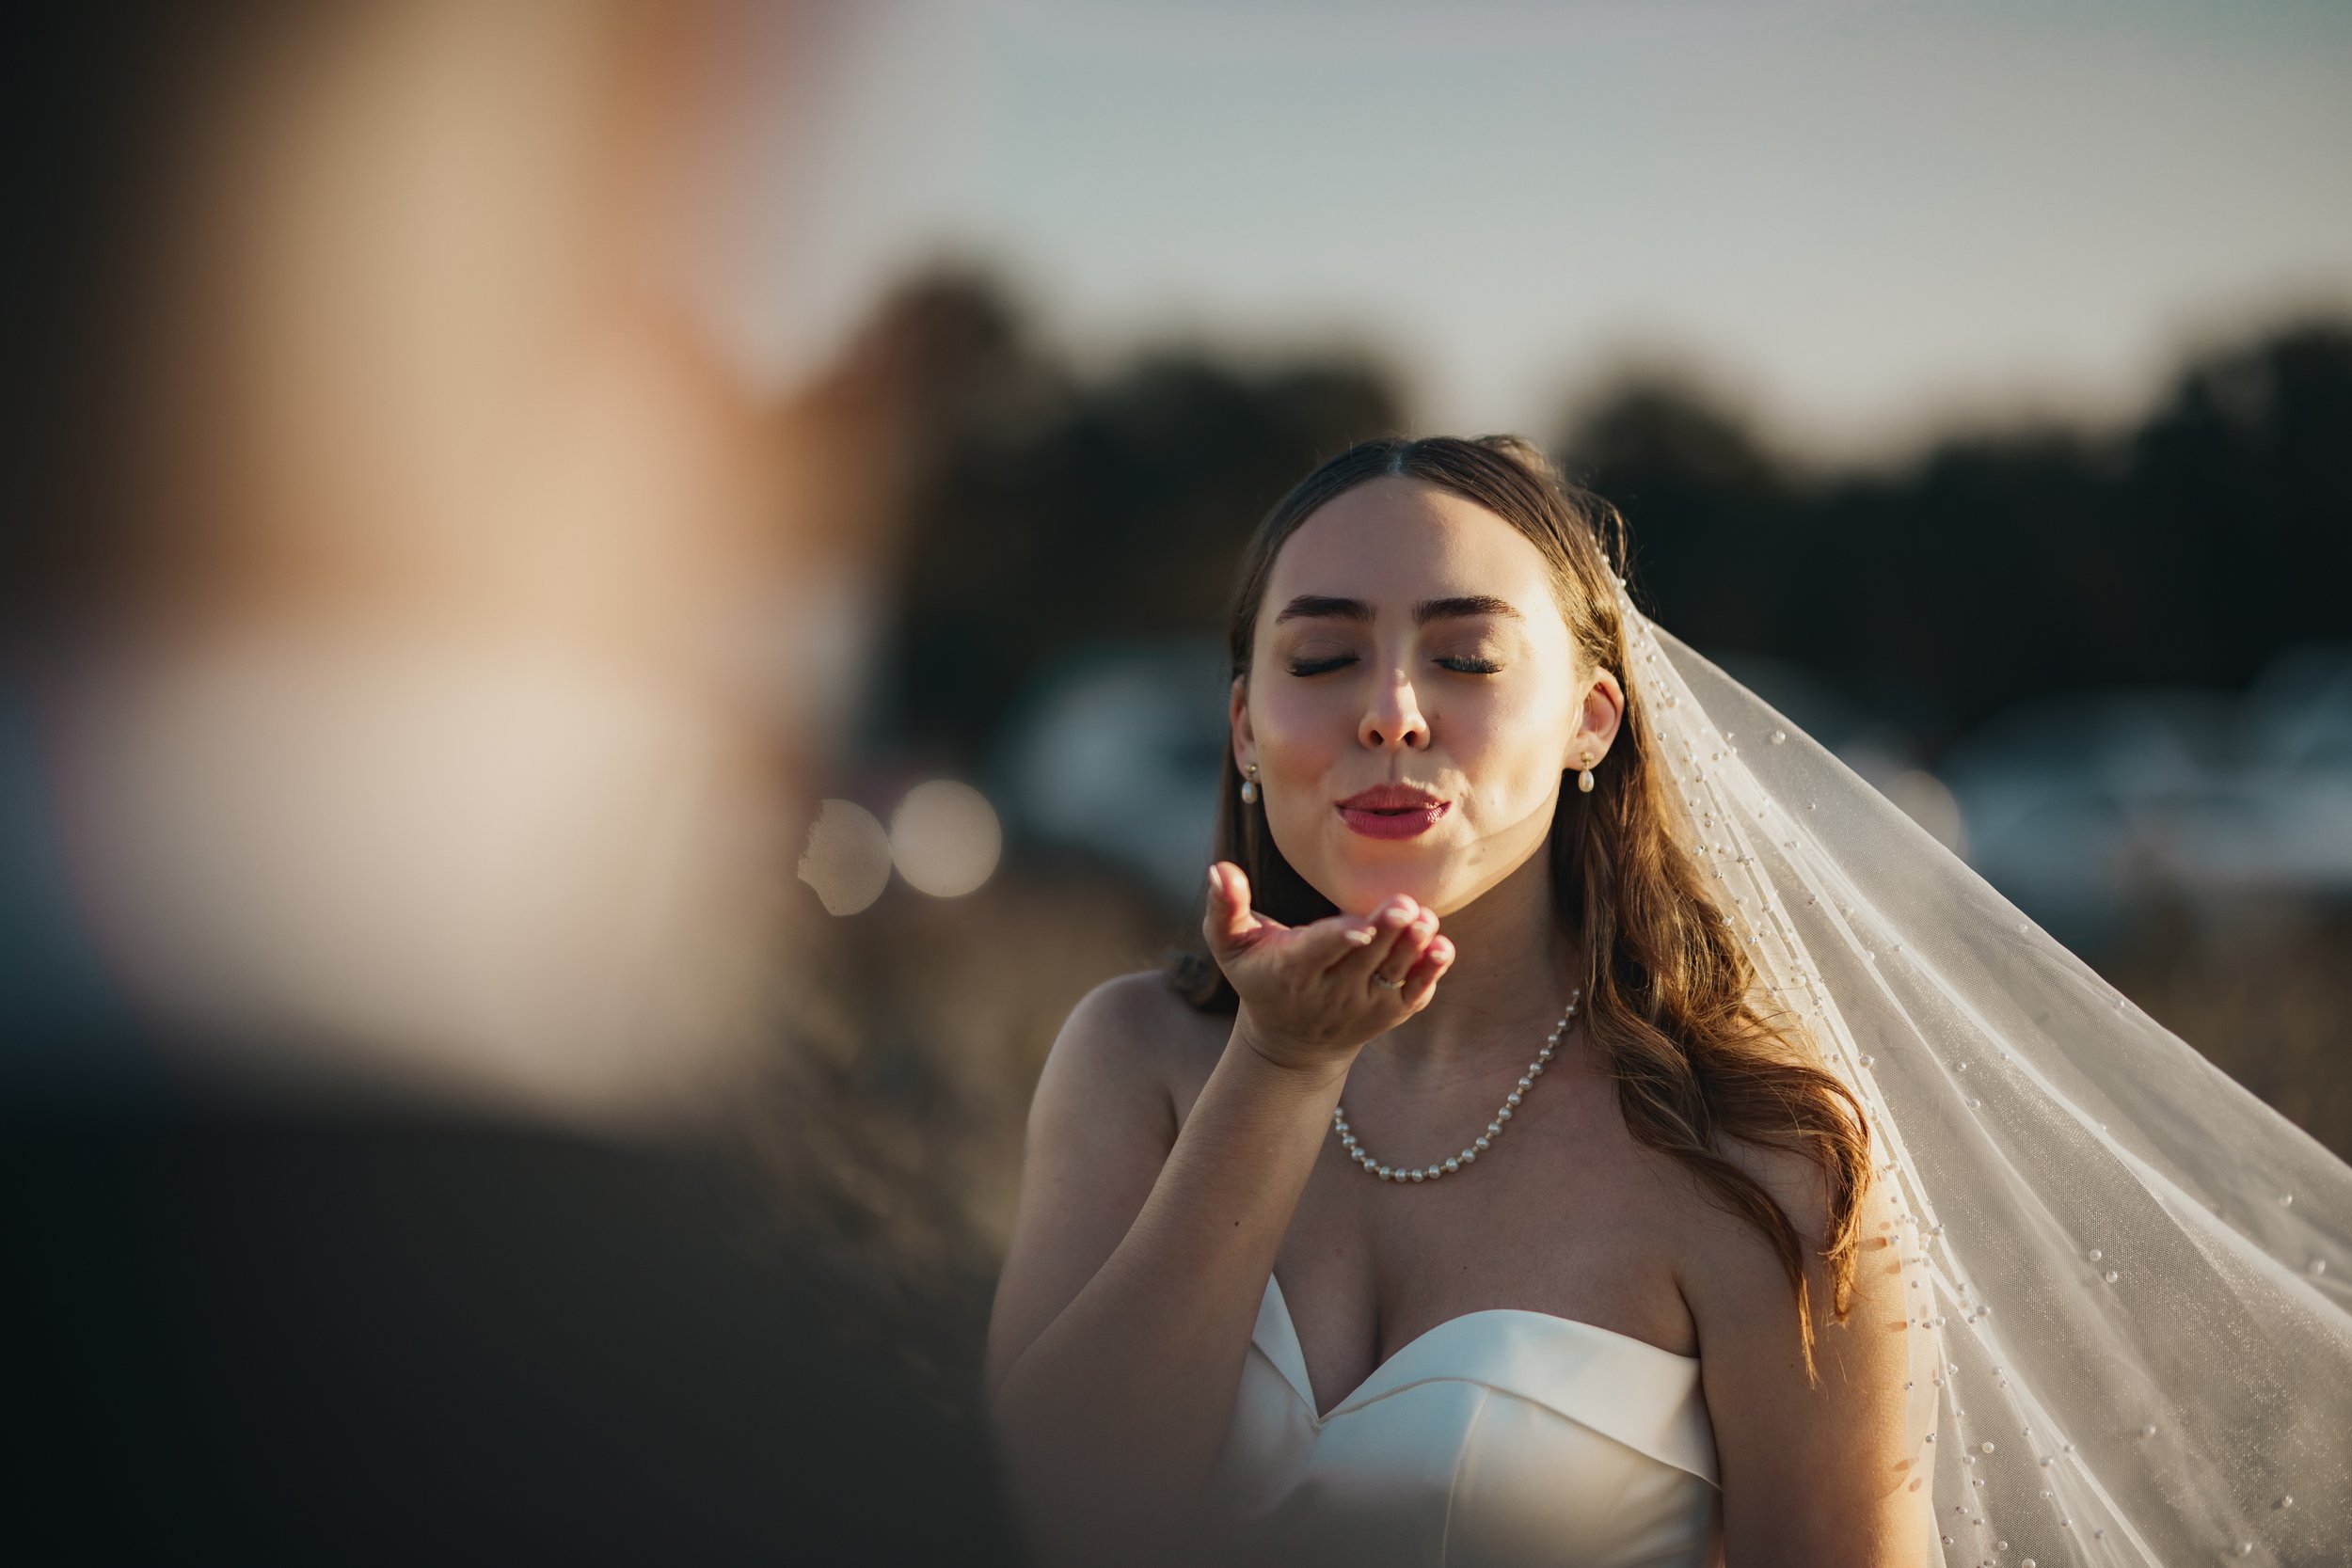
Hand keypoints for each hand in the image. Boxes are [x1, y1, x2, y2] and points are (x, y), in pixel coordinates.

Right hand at [1201, 860, 1454, 1075]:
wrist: (1292, 1041)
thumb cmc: (1259, 976)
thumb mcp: (1230, 944)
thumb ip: (1225, 906)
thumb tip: (1219, 868)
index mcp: (1291, 970)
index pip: (1318, 952)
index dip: (1340, 938)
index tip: (1359, 924)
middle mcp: (1330, 992)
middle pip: (1363, 958)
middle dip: (1385, 932)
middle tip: (1405, 904)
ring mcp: (1363, 1005)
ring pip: (1392, 974)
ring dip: (1412, 947)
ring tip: (1425, 919)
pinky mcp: (1390, 1012)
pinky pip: (1414, 993)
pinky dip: (1430, 973)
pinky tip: (1441, 947)